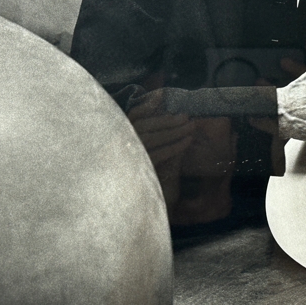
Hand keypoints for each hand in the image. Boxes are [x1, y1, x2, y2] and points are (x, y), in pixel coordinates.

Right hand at [127, 90, 196, 208]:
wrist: (133, 209)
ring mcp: (125, 158)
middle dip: (166, 119)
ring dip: (174, 131)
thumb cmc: (140, 177)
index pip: (132, 116)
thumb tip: (162, 101)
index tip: (162, 95)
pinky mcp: (136, 172)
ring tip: (191, 126)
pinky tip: (187, 142)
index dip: (146, 105)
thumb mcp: (143, 151)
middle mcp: (116, 146)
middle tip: (186, 116)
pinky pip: (158, 154)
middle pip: (144, 125)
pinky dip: (175, 146)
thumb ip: (150, 128)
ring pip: (152, 138)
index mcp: (115, 138)